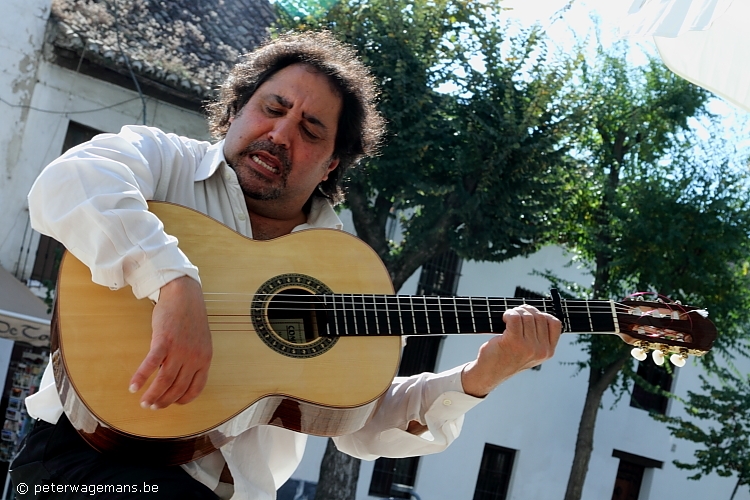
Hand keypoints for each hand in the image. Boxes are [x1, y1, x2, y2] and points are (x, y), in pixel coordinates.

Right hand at [129, 276, 212, 408]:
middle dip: (164, 401)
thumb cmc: (190, 318)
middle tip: (152, 406)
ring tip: (143, 402)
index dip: (182, 399)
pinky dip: (141, 378)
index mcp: (205, 359)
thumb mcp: (200, 341)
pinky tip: (133, 387)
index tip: (172, 403)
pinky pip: (151, 365)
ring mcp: (179, 350)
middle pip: (178, 389)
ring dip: (152, 396)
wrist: (184, 295)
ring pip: (164, 382)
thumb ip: (194, 359)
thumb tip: (181, 376)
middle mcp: (194, 358)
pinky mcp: (164, 341)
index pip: (195, 389)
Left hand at [461, 305, 560, 397]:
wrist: (489, 373)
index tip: (531, 315)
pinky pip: (514, 317)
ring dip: (515, 312)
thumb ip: (539, 338)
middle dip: (526, 310)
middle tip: (515, 314)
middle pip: (539, 317)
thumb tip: (537, 313)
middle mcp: (540, 350)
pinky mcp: (513, 342)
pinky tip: (504, 319)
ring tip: (508, 317)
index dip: (543, 314)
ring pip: (526, 316)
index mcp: (548, 352)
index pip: (555, 324)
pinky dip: (509, 314)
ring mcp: (528, 347)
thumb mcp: (530, 353)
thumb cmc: (507, 359)